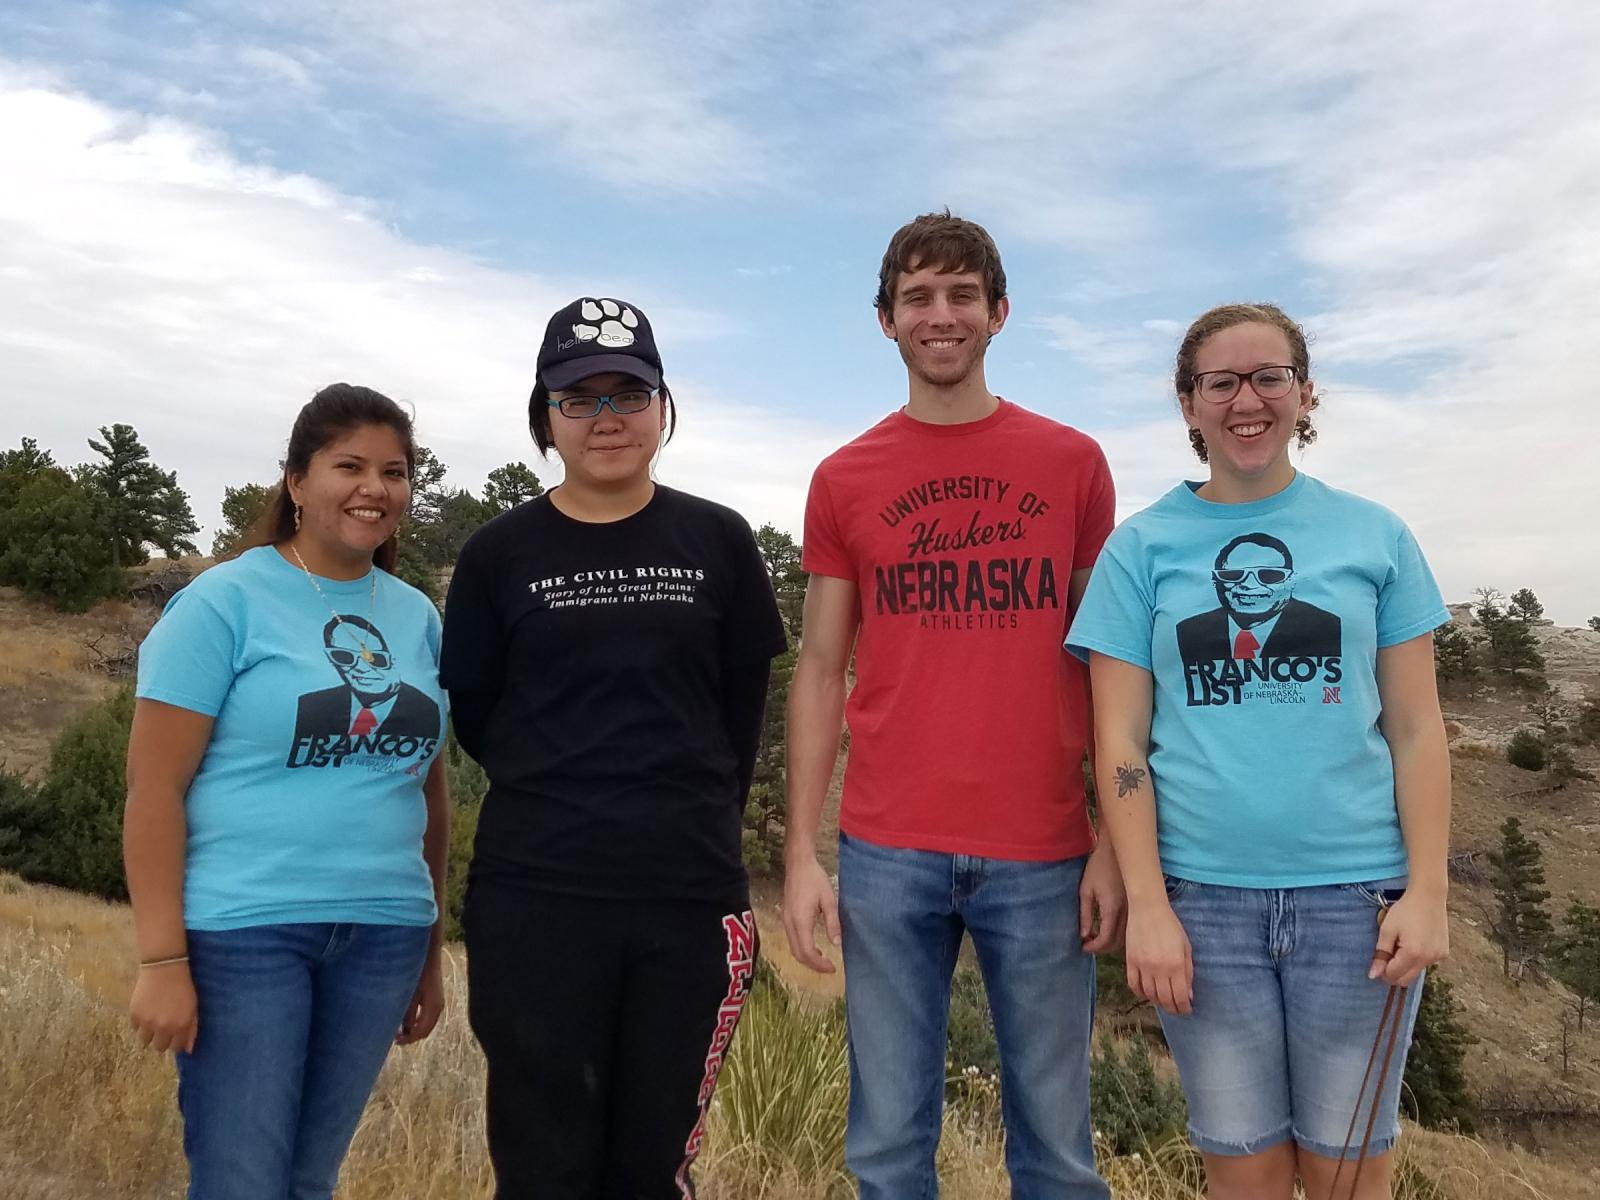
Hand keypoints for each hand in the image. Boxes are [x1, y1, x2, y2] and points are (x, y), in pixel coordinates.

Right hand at [129, 964, 198, 1053]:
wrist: (164, 968)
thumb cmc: (183, 987)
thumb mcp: (193, 1007)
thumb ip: (191, 1029)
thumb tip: (188, 1050)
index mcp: (180, 1026)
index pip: (176, 1048)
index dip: (176, 1043)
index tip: (175, 1036)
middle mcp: (163, 1027)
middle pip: (159, 1048)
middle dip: (162, 1041)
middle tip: (164, 1029)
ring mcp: (147, 1022)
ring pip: (144, 1041)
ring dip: (149, 1034)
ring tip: (154, 1022)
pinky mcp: (134, 1015)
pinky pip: (135, 1028)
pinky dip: (140, 1024)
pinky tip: (146, 1012)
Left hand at [397, 954, 445, 1044]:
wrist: (428, 952)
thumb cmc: (417, 970)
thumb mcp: (409, 993)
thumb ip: (407, 1013)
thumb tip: (402, 1030)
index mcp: (432, 1007)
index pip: (421, 1032)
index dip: (408, 1039)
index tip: (394, 1041)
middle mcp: (438, 1006)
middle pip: (425, 1030)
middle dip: (411, 1037)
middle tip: (395, 1037)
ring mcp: (439, 1002)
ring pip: (427, 1024)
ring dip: (414, 1029)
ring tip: (398, 1029)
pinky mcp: (436, 997)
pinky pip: (428, 1016)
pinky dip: (418, 1021)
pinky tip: (406, 1018)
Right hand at [781, 852, 840, 973]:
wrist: (798, 864)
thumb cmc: (815, 879)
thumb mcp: (829, 900)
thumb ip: (833, 922)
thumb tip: (836, 944)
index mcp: (801, 921)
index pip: (808, 952)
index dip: (819, 964)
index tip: (833, 967)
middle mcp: (790, 924)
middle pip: (798, 954)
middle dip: (813, 965)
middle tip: (829, 968)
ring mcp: (786, 921)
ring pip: (793, 948)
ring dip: (807, 958)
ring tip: (823, 960)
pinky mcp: (786, 917)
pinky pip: (792, 940)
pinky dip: (802, 949)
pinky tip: (814, 947)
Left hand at [1079, 841, 1126, 953]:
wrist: (1117, 851)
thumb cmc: (1098, 868)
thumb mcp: (1085, 890)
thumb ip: (1085, 914)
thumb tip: (1083, 935)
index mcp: (1112, 909)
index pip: (1105, 939)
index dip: (1093, 947)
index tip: (1082, 947)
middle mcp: (1126, 912)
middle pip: (1117, 943)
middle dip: (1101, 948)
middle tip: (1087, 944)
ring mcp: (1133, 909)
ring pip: (1125, 937)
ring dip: (1110, 942)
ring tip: (1094, 937)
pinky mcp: (1135, 905)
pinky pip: (1128, 927)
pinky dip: (1118, 934)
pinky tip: (1106, 928)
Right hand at [1125, 900, 1193, 1014]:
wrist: (1147, 909)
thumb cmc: (1171, 926)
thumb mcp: (1186, 947)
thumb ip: (1188, 971)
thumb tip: (1188, 994)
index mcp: (1176, 965)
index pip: (1180, 996)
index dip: (1184, 1007)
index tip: (1186, 1009)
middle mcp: (1159, 969)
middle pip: (1164, 999)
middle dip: (1172, 1008)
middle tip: (1176, 1009)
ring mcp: (1143, 966)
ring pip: (1149, 994)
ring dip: (1157, 1002)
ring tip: (1163, 1001)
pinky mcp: (1130, 962)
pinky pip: (1133, 985)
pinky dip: (1140, 993)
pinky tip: (1147, 993)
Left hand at [1370, 890, 1447, 986]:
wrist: (1428, 896)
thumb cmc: (1405, 910)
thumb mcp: (1387, 930)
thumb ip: (1381, 954)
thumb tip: (1373, 975)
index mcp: (1413, 953)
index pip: (1394, 975)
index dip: (1382, 972)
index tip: (1376, 963)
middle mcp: (1428, 959)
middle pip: (1406, 980)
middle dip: (1393, 973)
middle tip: (1385, 957)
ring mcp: (1438, 957)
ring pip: (1416, 972)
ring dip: (1405, 966)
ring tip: (1401, 945)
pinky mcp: (1444, 952)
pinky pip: (1426, 964)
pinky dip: (1417, 960)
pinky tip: (1414, 943)